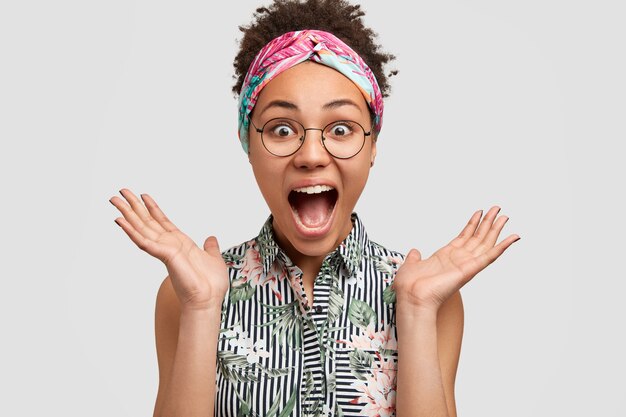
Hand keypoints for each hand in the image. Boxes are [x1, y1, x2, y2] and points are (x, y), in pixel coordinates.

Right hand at [110, 188, 228, 310]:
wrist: (208, 299)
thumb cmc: (210, 284)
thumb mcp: (213, 258)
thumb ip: (210, 247)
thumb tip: (211, 239)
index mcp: (180, 243)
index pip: (162, 221)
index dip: (152, 208)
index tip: (143, 195)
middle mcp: (169, 245)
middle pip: (147, 221)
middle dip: (134, 206)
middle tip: (120, 192)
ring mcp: (164, 250)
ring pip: (141, 228)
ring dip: (127, 214)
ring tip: (114, 200)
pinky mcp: (164, 256)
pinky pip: (144, 241)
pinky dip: (132, 231)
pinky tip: (121, 221)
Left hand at [393, 206, 519, 311]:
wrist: (412, 297)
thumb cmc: (410, 286)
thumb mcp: (411, 265)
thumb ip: (415, 258)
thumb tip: (415, 252)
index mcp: (445, 256)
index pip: (463, 236)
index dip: (472, 224)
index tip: (480, 212)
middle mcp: (458, 260)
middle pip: (477, 237)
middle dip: (487, 222)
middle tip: (497, 209)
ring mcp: (466, 264)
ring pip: (486, 243)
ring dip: (496, 229)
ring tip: (505, 216)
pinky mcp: (471, 270)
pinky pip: (490, 256)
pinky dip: (503, 246)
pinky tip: (513, 237)